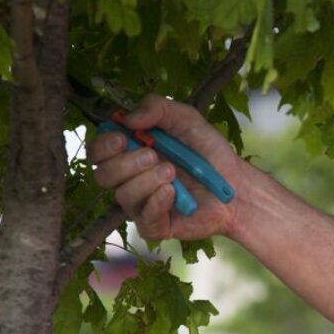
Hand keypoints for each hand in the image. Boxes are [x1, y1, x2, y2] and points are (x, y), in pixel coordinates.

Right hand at [88, 95, 242, 240]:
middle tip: (153, 156)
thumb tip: (127, 118)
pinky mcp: (156, 226)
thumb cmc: (209, 152)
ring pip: (123, 196)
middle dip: (125, 163)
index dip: (103, 145)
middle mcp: (130, 179)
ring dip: (147, 180)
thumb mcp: (186, 119)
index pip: (97, 152)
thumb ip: (157, 108)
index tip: (123, 138)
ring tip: (173, 172)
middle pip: (103, 175)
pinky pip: (143, 218)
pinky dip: (157, 201)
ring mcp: (141, 204)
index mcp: (130, 152)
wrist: (236, 185)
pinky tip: (174, 192)